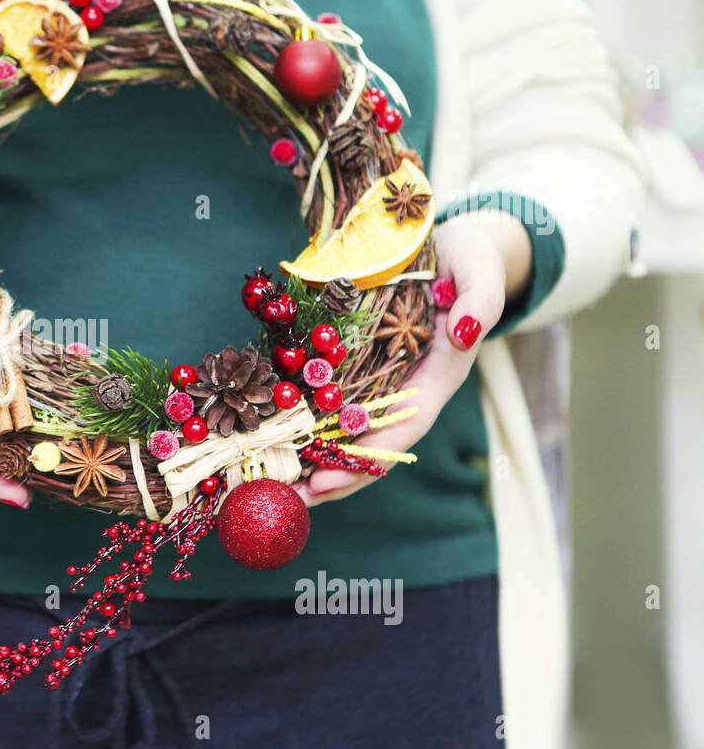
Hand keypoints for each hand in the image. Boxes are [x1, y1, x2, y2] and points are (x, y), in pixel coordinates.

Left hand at [294, 211, 531, 505]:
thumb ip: (481, 300)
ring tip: (267, 484)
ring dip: (309, 462)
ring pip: (346, 435)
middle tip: (284, 500)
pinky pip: (330, 406)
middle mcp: (409, 389)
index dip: (365, 459)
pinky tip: (268, 439)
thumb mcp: (481, 270)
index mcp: (438, 376)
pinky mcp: (358, 369)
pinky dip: (302, 426)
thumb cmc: (470, 258)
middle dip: (330, 477)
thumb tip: (466, 331)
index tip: (326, 479)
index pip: (402, 430)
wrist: (457, 248)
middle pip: (369, 448)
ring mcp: (382, 382)